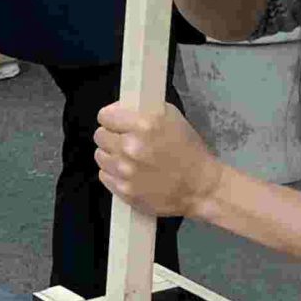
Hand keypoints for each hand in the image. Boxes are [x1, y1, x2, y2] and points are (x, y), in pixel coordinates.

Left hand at [94, 100, 223, 219]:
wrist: (201, 188)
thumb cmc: (189, 151)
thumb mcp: (172, 118)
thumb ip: (142, 111)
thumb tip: (119, 110)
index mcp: (144, 125)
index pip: (105, 116)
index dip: (112, 118)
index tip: (117, 123)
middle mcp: (130, 147)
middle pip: (99, 135)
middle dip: (111, 136)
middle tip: (125, 141)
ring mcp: (125, 171)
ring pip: (100, 156)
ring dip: (112, 155)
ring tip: (129, 158)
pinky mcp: (124, 190)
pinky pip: (105, 175)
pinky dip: (114, 174)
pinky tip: (130, 173)